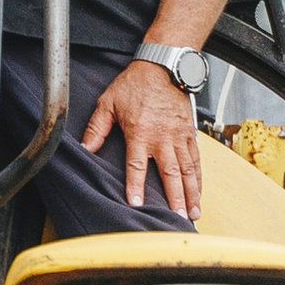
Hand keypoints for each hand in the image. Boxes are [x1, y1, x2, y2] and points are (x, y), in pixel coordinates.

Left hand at [81, 57, 200, 218]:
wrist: (164, 66)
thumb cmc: (135, 84)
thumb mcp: (109, 103)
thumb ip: (97, 128)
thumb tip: (85, 149)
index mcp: (140, 132)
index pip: (137, 165)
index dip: (136, 186)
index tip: (137, 205)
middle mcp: (162, 137)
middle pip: (169, 173)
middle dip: (175, 198)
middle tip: (178, 218)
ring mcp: (179, 136)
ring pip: (188, 170)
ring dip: (191, 193)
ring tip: (193, 213)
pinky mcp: (190, 134)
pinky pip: (196, 160)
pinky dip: (199, 179)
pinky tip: (199, 194)